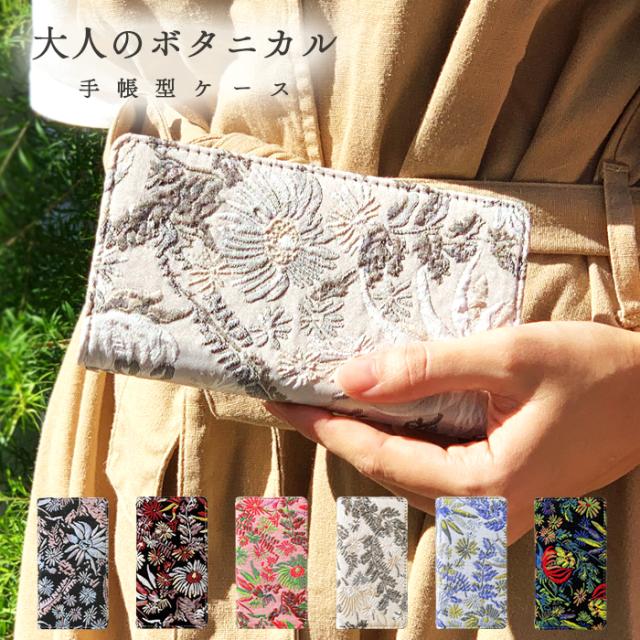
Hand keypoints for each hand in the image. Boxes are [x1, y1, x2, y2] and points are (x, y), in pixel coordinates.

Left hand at [265, 321, 639, 542]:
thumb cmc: (595, 371)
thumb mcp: (508, 358)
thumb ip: (426, 369)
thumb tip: (349, 378)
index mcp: (485, 488)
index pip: (381, 456)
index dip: (327, 428)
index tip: (283, 404)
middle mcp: (486, 514)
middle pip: (389, 473)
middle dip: (339, 435)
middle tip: (296, 402)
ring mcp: (496, 509)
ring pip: (409, 477)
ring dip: (368, 440)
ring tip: (326, 407)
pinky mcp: (503, 493)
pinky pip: (434, 473)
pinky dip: (402, 444)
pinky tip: (384, 417)